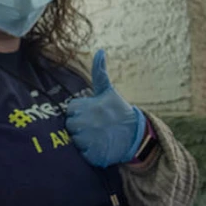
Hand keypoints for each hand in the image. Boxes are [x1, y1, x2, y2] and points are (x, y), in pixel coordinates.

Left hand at [65, 50, 145, 166]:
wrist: (136, 136)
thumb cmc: (119, 111)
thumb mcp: (108, 91)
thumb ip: (99, 72)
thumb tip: (100, 50)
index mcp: (87, 106)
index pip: (70, 110)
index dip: (80, 112)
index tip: (92, 114)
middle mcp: (87, 123)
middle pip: (70, 126)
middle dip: (80, 126)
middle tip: (95, 126)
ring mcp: (89, 140)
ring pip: (74, 141)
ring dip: (83, 140)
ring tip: (98, 136)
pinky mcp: (93, 155)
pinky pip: (81, 154)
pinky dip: (88, 153)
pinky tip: (100, 146)